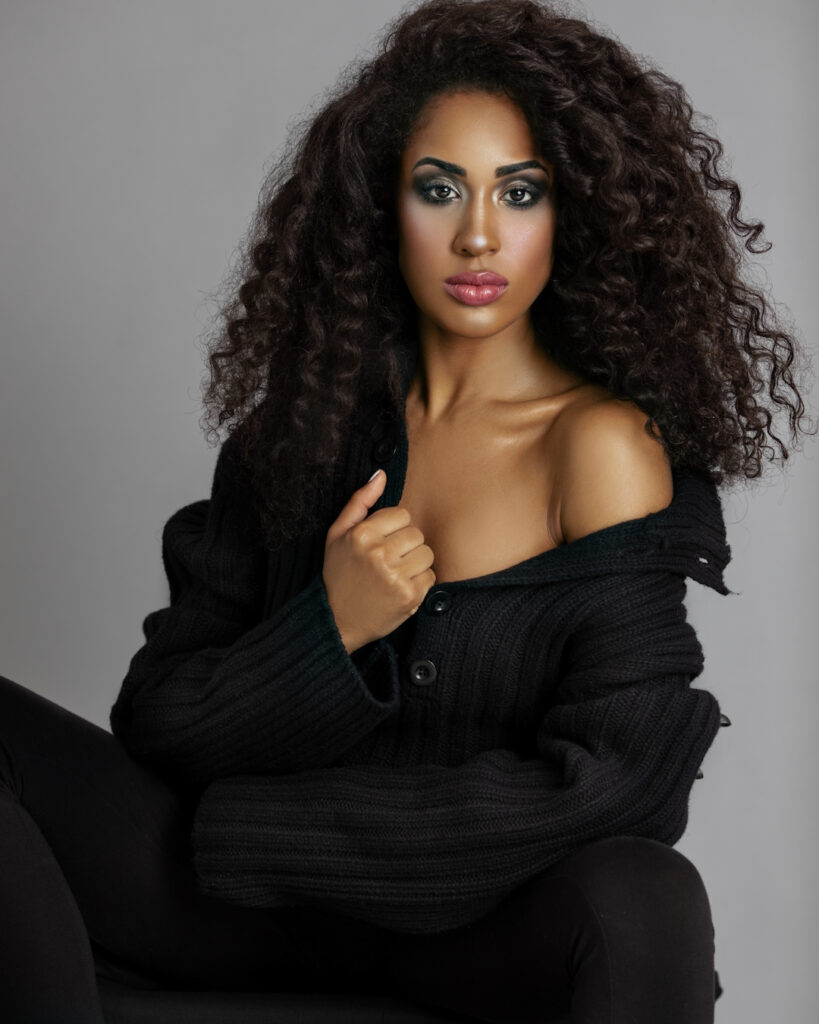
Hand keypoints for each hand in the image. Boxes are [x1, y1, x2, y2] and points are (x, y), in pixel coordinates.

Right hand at [322, 469, 435, 653]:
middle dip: (406, 546)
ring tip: (395, 574)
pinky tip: (400, 588)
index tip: (381, 543)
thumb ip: (359, 502)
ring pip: (427, 554)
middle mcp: (379, 553)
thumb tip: (381, 474)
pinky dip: (419, 583)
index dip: (394, 529)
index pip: (402, 514)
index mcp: (362, 534)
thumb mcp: (337, 535)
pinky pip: (430, 576)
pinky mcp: (410, 597)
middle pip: (417, 534)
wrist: (336, 620)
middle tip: (388, 561)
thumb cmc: (338, 574)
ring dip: (415, 564)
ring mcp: (396, 576)